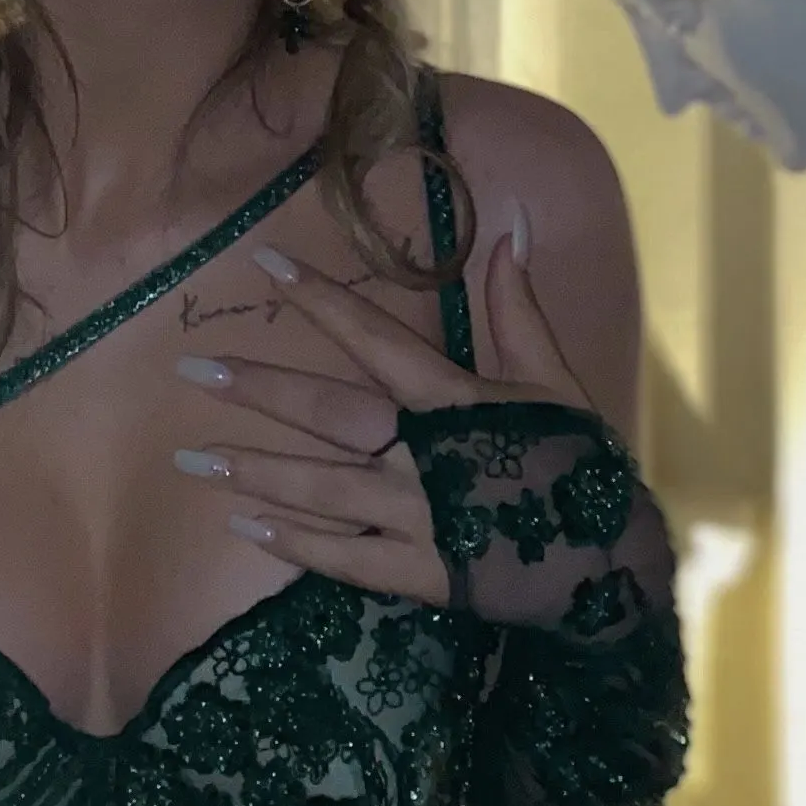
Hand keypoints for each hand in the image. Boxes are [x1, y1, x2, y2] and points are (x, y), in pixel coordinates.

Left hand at [172, 216, 601, 608]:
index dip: (321, 297)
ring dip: (255, 470)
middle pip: (329, 413)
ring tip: (193, 457)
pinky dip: (295, 543)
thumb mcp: (555, 383)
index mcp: (456, 400)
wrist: (612, 569)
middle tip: (194, 371)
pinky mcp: (419, 575)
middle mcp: (426, 455)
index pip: (376, 336)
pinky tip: (247, 525)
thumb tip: (510, 230)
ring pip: (321, 488)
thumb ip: (519, 311)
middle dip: (259, 391)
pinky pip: (345, 559)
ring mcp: (418, 520)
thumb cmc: (580, 468)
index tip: (267, 265)